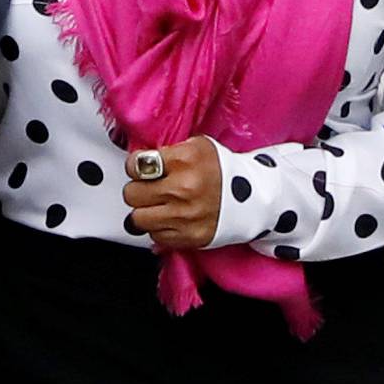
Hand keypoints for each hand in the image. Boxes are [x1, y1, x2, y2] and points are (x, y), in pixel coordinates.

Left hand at [123, 137, 222, 251]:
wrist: (251, 198)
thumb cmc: (221, 171)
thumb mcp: (196, 147)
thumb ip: (165, 152)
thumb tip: (137, 163)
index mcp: (184, 160)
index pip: (136, 165)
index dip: (135, 167)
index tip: (140, 169)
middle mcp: (183, 188)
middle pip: (132, 193)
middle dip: (138, 190)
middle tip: (150, 188)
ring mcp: (185, 215)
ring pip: (137, 218)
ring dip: (145, 212)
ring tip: (157, 205)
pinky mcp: (188, 237)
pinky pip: (154, 235)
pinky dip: (159, 228)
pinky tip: (172, 218)